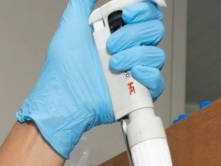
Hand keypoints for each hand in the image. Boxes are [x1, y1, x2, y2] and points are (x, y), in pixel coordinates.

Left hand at [16, 0, 165, 157]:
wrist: (62, 101)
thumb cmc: (63, 71)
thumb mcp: (71, 26)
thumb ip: (83, 2)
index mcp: (118, 32)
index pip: (147, 13)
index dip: (143, 9)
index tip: (125, 14)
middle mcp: (129, 50)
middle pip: (155, 30)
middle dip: (133, 34)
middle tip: (110, 45)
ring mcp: (134, 71)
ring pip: (157, 54)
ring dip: (135, 55)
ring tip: (112, 65)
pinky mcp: (138, 93)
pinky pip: (158, 81)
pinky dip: (148, 75)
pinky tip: (132, 74)